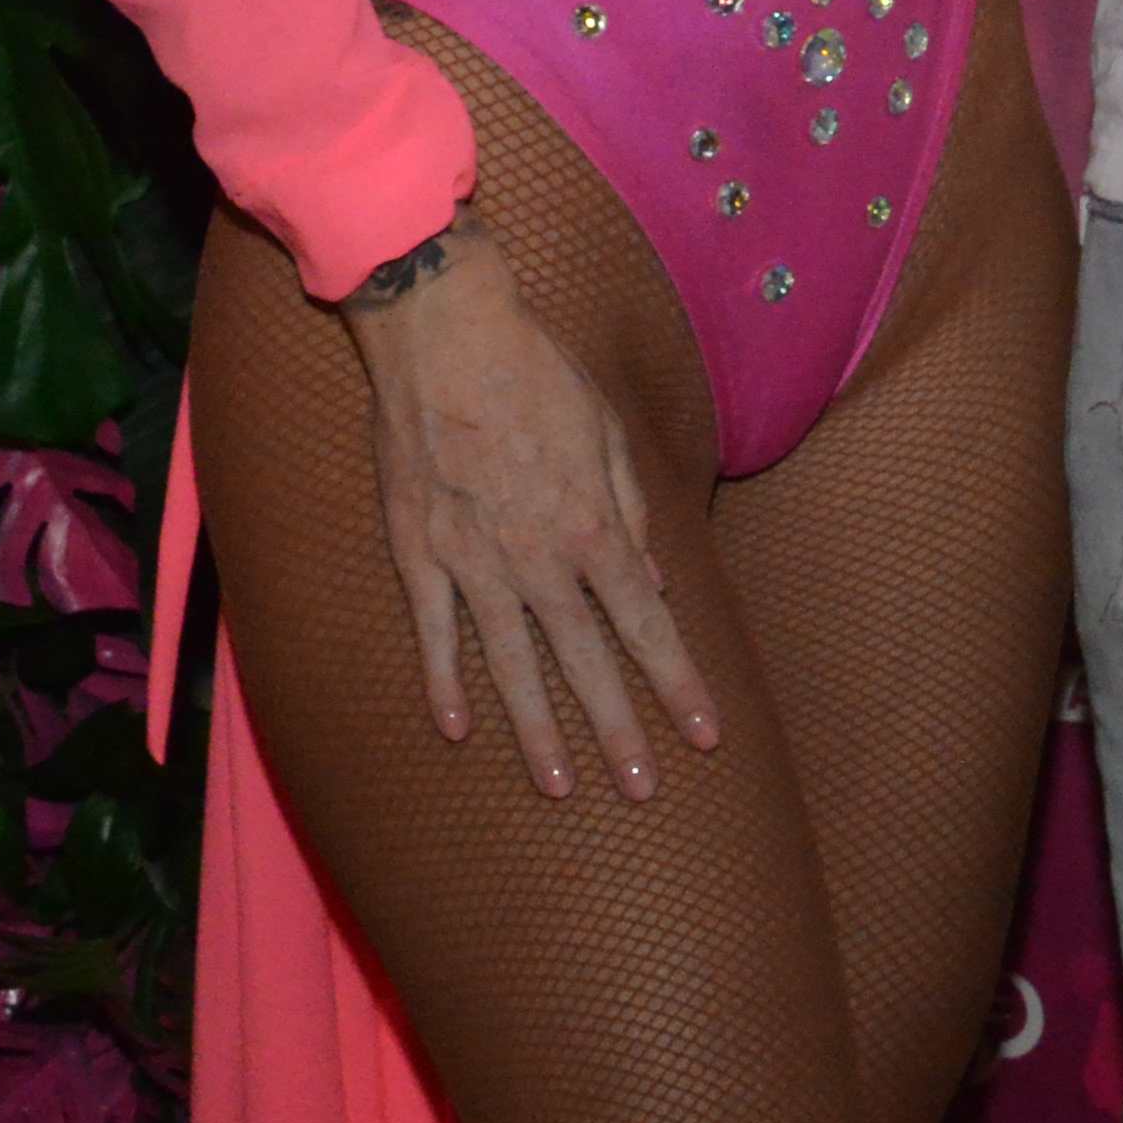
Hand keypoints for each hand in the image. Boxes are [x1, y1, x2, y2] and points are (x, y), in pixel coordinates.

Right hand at [342, 246, 718, 802]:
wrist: (443, 332)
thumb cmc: (536, 371)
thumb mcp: (608, 430)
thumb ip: (631, 511)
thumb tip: (652, 582)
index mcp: (592, 525)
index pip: (647, 624)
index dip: (677, 683)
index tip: (704, 736)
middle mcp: (537, 556)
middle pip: (587, 660)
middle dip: (620, 729)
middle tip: (643, 791)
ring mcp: (473, 559)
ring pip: (511, 664)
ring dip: (538, 730)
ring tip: (560, 787)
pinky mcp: (418, 550)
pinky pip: (434, 629)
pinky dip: (442, 680)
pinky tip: (454, 729)